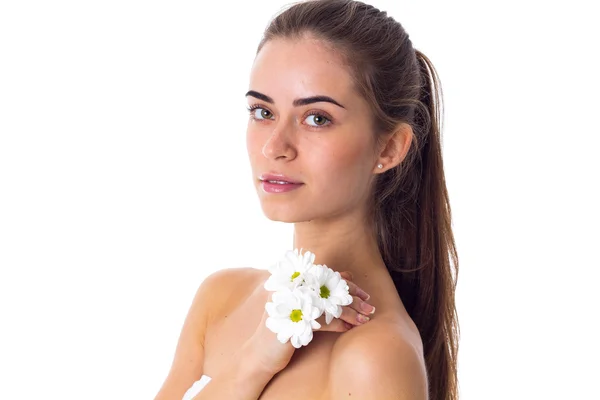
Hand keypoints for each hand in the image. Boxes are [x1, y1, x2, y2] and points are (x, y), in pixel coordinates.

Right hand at [242, 271, 374, 375]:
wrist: (259, 354)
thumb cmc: (284, 326)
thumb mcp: (303, 305)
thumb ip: (321, 289)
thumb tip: (348, 275)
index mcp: (291, 280)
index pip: (326, 276)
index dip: (348, 285)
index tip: (364, 295)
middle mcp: (287, 288)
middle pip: (328, 289)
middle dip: (353, 299)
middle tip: (370, 307)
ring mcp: (287, 305)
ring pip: (327, 305)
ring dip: (349, 313)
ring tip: (364, 320)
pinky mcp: (289, 324)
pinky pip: (319, 322)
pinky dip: (337, 325)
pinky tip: (349, 329)